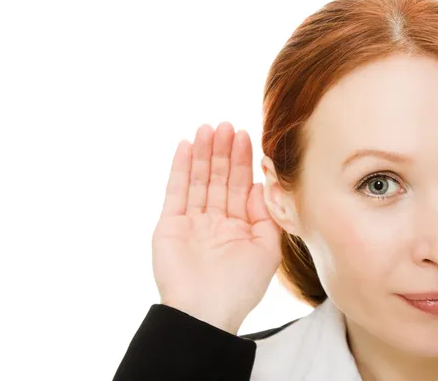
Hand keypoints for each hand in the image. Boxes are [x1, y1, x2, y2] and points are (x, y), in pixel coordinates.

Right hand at [152, 122, 281, 333]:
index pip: (240, 186)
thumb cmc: (241, 286)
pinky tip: (185, 146)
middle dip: (223, 152)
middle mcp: (215, 222)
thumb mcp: (267, 249)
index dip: (243, 162)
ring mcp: (192, 223)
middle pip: (219, 178)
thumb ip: (267, 214)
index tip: (246, 136)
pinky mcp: (169, 225)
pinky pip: (175, 191)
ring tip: (208, 128)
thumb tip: (261, 183)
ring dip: (203, 154)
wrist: (205, 312)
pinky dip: (179, 168)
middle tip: (226, 125)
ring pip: (198, 180)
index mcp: (239, 228)